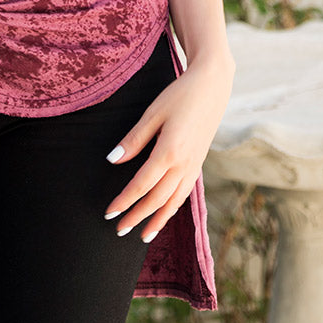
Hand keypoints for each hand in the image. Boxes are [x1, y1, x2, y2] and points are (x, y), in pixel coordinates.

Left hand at [105, 51, 233, 240]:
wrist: (212, 87)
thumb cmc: (179, 96)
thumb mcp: (152, 113)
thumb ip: (133, 139)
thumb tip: (112, 160)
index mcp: (169, 151)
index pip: (141, 185)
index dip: (124, 201)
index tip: (109, 213)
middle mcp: (183, 164)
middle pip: (156, 199)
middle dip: (137, 217)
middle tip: (119, 231)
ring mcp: (193, 166)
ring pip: (173, 202)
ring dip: (157, 220)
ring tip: (143, 236)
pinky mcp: (198, 164)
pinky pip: (184, 194)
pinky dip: (172, 208)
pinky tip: (164, 214)